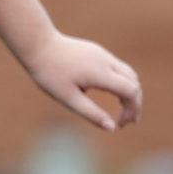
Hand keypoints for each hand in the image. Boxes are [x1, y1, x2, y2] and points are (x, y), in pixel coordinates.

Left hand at [17, 31, 141, 130]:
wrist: (38, 45)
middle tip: (125, 123)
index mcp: (100, 73)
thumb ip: (91, 113)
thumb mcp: (68, 98)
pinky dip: (122, 83)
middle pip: (134, 82)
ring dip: (129, 92)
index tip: (120, 125)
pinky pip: (118, 68)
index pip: (131, 91)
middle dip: (134, 103)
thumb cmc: (50, 74)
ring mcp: (103, 55)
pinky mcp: (98, 52)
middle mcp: (106, 61)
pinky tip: (112, 94)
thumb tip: (111, 128)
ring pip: (128, 73)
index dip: (132, 109)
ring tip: (123, 111)